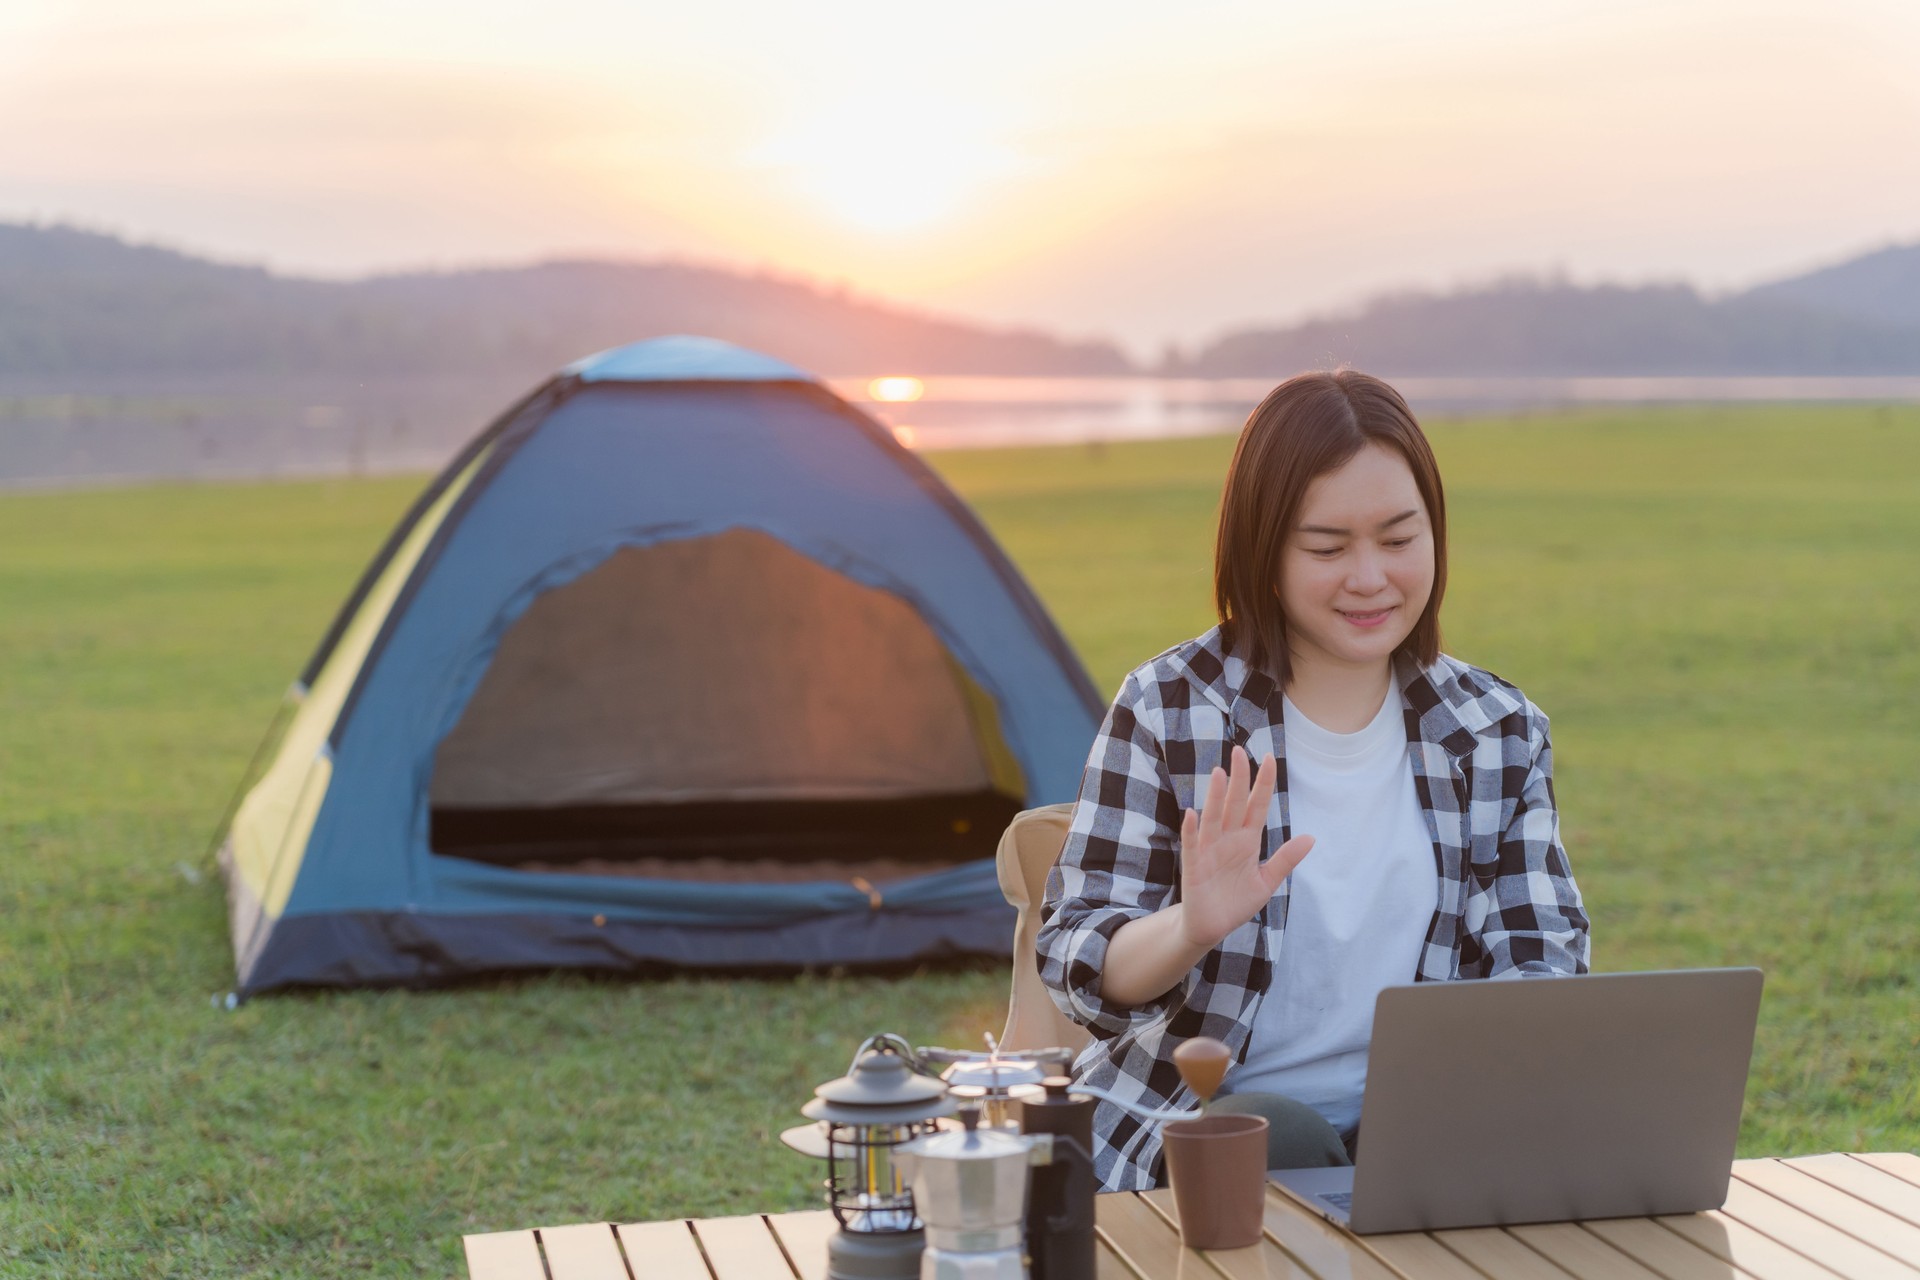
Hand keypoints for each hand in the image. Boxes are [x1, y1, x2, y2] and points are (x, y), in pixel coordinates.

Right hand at [1177, 745, 1313, 948]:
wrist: (1212, 927)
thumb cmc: (1237, 901)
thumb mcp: (1267, 881)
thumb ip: (1285, 859)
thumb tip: (1311, 837)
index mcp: (1247, 840)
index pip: (1256, 806)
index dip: (1262, 783)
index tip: (1269, 758)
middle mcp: (1227, 840)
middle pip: (1234, 804)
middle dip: (1238, 779)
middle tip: (1239, 752)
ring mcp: (1209, 851)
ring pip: (1213, 818)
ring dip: (1214, 797)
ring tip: (1218, 773)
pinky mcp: (1194, 867)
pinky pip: (1193, 846)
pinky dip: (1192, 830)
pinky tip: (1192, 814)